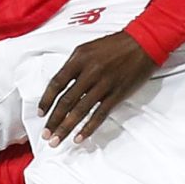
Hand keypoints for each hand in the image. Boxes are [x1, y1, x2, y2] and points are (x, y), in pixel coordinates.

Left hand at [37, 31, 156, 144]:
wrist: (143, 43)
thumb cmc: (115, 45)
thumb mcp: (88, 48)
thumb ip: (73, 66)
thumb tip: (60, 87)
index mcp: (79, 58)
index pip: (57, 83)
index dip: (46, 100)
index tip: (41, 114)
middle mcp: (90, 72)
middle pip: (66, 100)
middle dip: (54, 120)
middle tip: (46, 134)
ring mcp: (104, 84)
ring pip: (81, 110)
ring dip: (66, 128)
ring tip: (57, 140)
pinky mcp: (117, 94)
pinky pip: (99, 114)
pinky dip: (88, 128)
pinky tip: (79, 138)